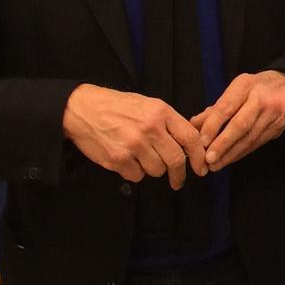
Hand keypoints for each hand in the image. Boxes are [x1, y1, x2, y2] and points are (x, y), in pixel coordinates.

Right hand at [62, 84, 205, 188]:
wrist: (82, 109)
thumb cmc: (117, 106)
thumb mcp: (148, 104)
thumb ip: (169, 122)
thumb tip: (191, 143)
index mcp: (161, 112)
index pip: (190, 138)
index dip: (198, 156)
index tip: (201, 167)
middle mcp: (150, 128)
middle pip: (175, 160)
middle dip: (179, 174)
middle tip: (177, 180)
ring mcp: (134, 145)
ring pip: (156, 170)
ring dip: (152, 169)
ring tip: (140, 156)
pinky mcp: (118, 159)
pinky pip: (137, 176)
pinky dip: (134, 172)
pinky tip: (126, 158)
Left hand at [192, 70, 284, 170]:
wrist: (284, 84)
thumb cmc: (252, 88)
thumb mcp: (233, 89)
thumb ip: (214, 108)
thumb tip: (194, 124)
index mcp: (245, 85)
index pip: (226, 107)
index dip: (213, 125)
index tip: (202, 141)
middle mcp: (261, 99)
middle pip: (241, 124)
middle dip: (223, 143)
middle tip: (209, 158)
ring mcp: (272, 114)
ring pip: (250, 138)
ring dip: (231, 153)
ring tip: (215, 164)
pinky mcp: (277, 127)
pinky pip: (257, 143)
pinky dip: (241, 153)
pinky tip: (229, 159)